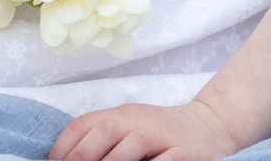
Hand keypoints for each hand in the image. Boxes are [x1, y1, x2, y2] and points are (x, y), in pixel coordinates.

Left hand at [49, 101, 242, 160]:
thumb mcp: (128, 130)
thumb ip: (101, 141)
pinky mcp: (176, 150)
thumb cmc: (160, 135)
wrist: (208, 127)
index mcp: (116, 115)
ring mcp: (154, 133)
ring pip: (124, 148)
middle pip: (98, 135)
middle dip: (79, 159)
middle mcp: (131, 120)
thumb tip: (65, 158)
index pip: (79, 128)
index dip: (62, 149)